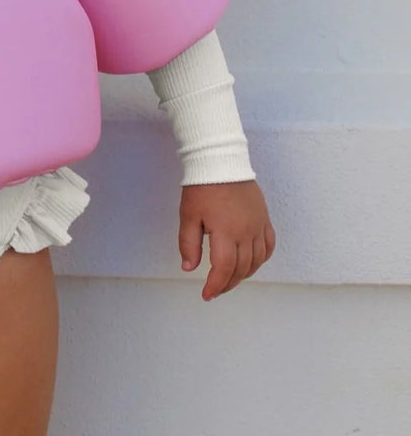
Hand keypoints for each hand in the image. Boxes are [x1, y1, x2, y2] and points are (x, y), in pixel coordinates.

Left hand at [178, 180, 274, 300]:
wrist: (221, 162)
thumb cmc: (201, 187)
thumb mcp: (188, 215)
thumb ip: (188, 243)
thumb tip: (189, 268)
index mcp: (226, 232)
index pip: (223, 269)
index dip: (215, 286)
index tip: (206, 295)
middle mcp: (246, 232)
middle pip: (241, 268)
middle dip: (227, 283)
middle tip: (214, 289)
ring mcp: (258, 226)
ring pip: (257, 261)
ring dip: (244, 274)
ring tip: (229, 278)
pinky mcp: (265, 218)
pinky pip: (268, 246)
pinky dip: (260, 259)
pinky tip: (250, 263)